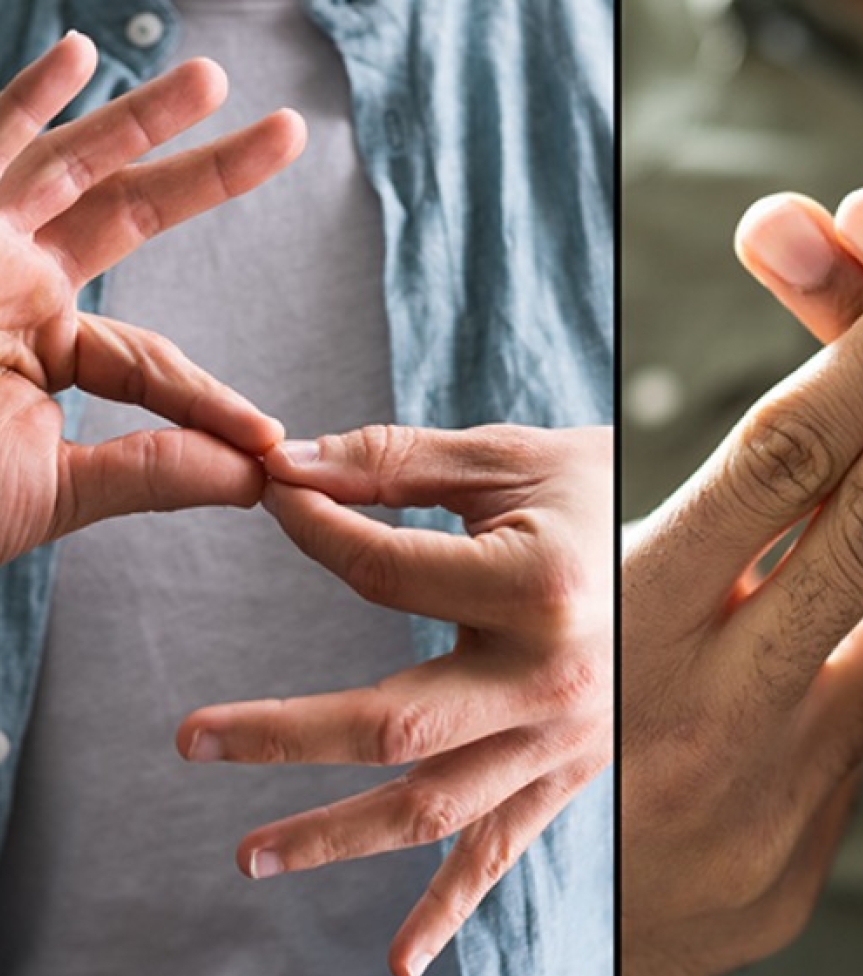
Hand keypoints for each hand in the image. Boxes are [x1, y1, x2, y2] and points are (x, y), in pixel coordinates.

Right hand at [0, 35, 304, 563]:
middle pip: (133, 213)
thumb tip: (259, 474)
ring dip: (146, 119)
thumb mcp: (52, 488)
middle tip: (290, 132)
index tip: (268, 440)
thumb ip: (154, 473)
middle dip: (210, 172)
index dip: (210, 401)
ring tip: (217, 79)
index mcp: (44, 348)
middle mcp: (13, 282)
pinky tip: (79, 53)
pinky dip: (30, 96)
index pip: (153, 360)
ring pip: (74, 163)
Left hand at [175, 425, 613, 975]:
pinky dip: (449, 912)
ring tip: (248, 855)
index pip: (382, 575)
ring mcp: (565, 740)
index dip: (311, 530)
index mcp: (538, 588)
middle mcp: (553, 679)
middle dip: (283, 733)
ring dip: (334, 835)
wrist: (712, 556)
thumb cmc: (599, 495)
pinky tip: (398, 962)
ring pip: (432, 805)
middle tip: (190, 736)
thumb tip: (282, 464)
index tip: (272, 495)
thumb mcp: (511, 458)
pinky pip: (502, 852)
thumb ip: (395, 461)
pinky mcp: (571, 776)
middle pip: (392, 722)